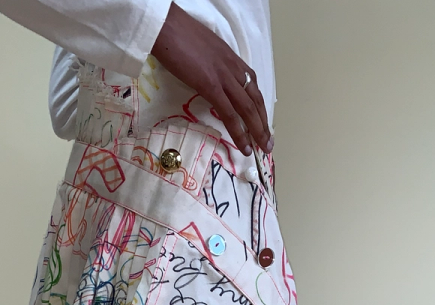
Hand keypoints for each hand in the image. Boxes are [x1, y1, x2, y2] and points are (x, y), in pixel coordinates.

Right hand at [151, 2, 272, 155]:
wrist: (167, 25)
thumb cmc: (179, 34)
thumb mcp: (204, 49)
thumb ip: (212, 65)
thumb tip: (210, 78)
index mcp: (231, 59)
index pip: (252, 86)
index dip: (259, 107)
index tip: (263, 123)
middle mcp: (233, 68)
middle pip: (254, 100)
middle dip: (263, 123)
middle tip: (267, 143)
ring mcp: (223, 77)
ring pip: (247, 109)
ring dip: (257, 131)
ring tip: (261, 149)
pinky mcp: (211, 86)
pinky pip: (230, 114)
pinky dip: (239, 132)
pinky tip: (244, 146)